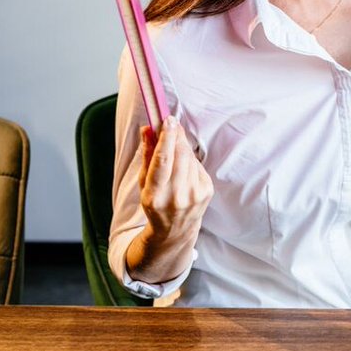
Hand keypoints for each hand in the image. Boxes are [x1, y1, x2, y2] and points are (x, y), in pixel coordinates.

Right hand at [138, 115, 212, 242]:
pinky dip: (190, 161)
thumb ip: (146, 154)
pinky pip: (198, 165)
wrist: (175, 229)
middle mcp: (176, 196)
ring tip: (175, 150)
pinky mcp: (207, 191)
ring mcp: (194, 195)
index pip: (162, 161)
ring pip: (190, 158)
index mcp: (155, 195)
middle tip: (172, 124)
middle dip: (176, 136)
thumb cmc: (155, 202)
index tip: (168, 120)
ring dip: (182, 148)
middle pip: (180, 155)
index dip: (166, 138)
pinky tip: (184, 169)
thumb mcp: (143, 183)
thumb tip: (148, 128)